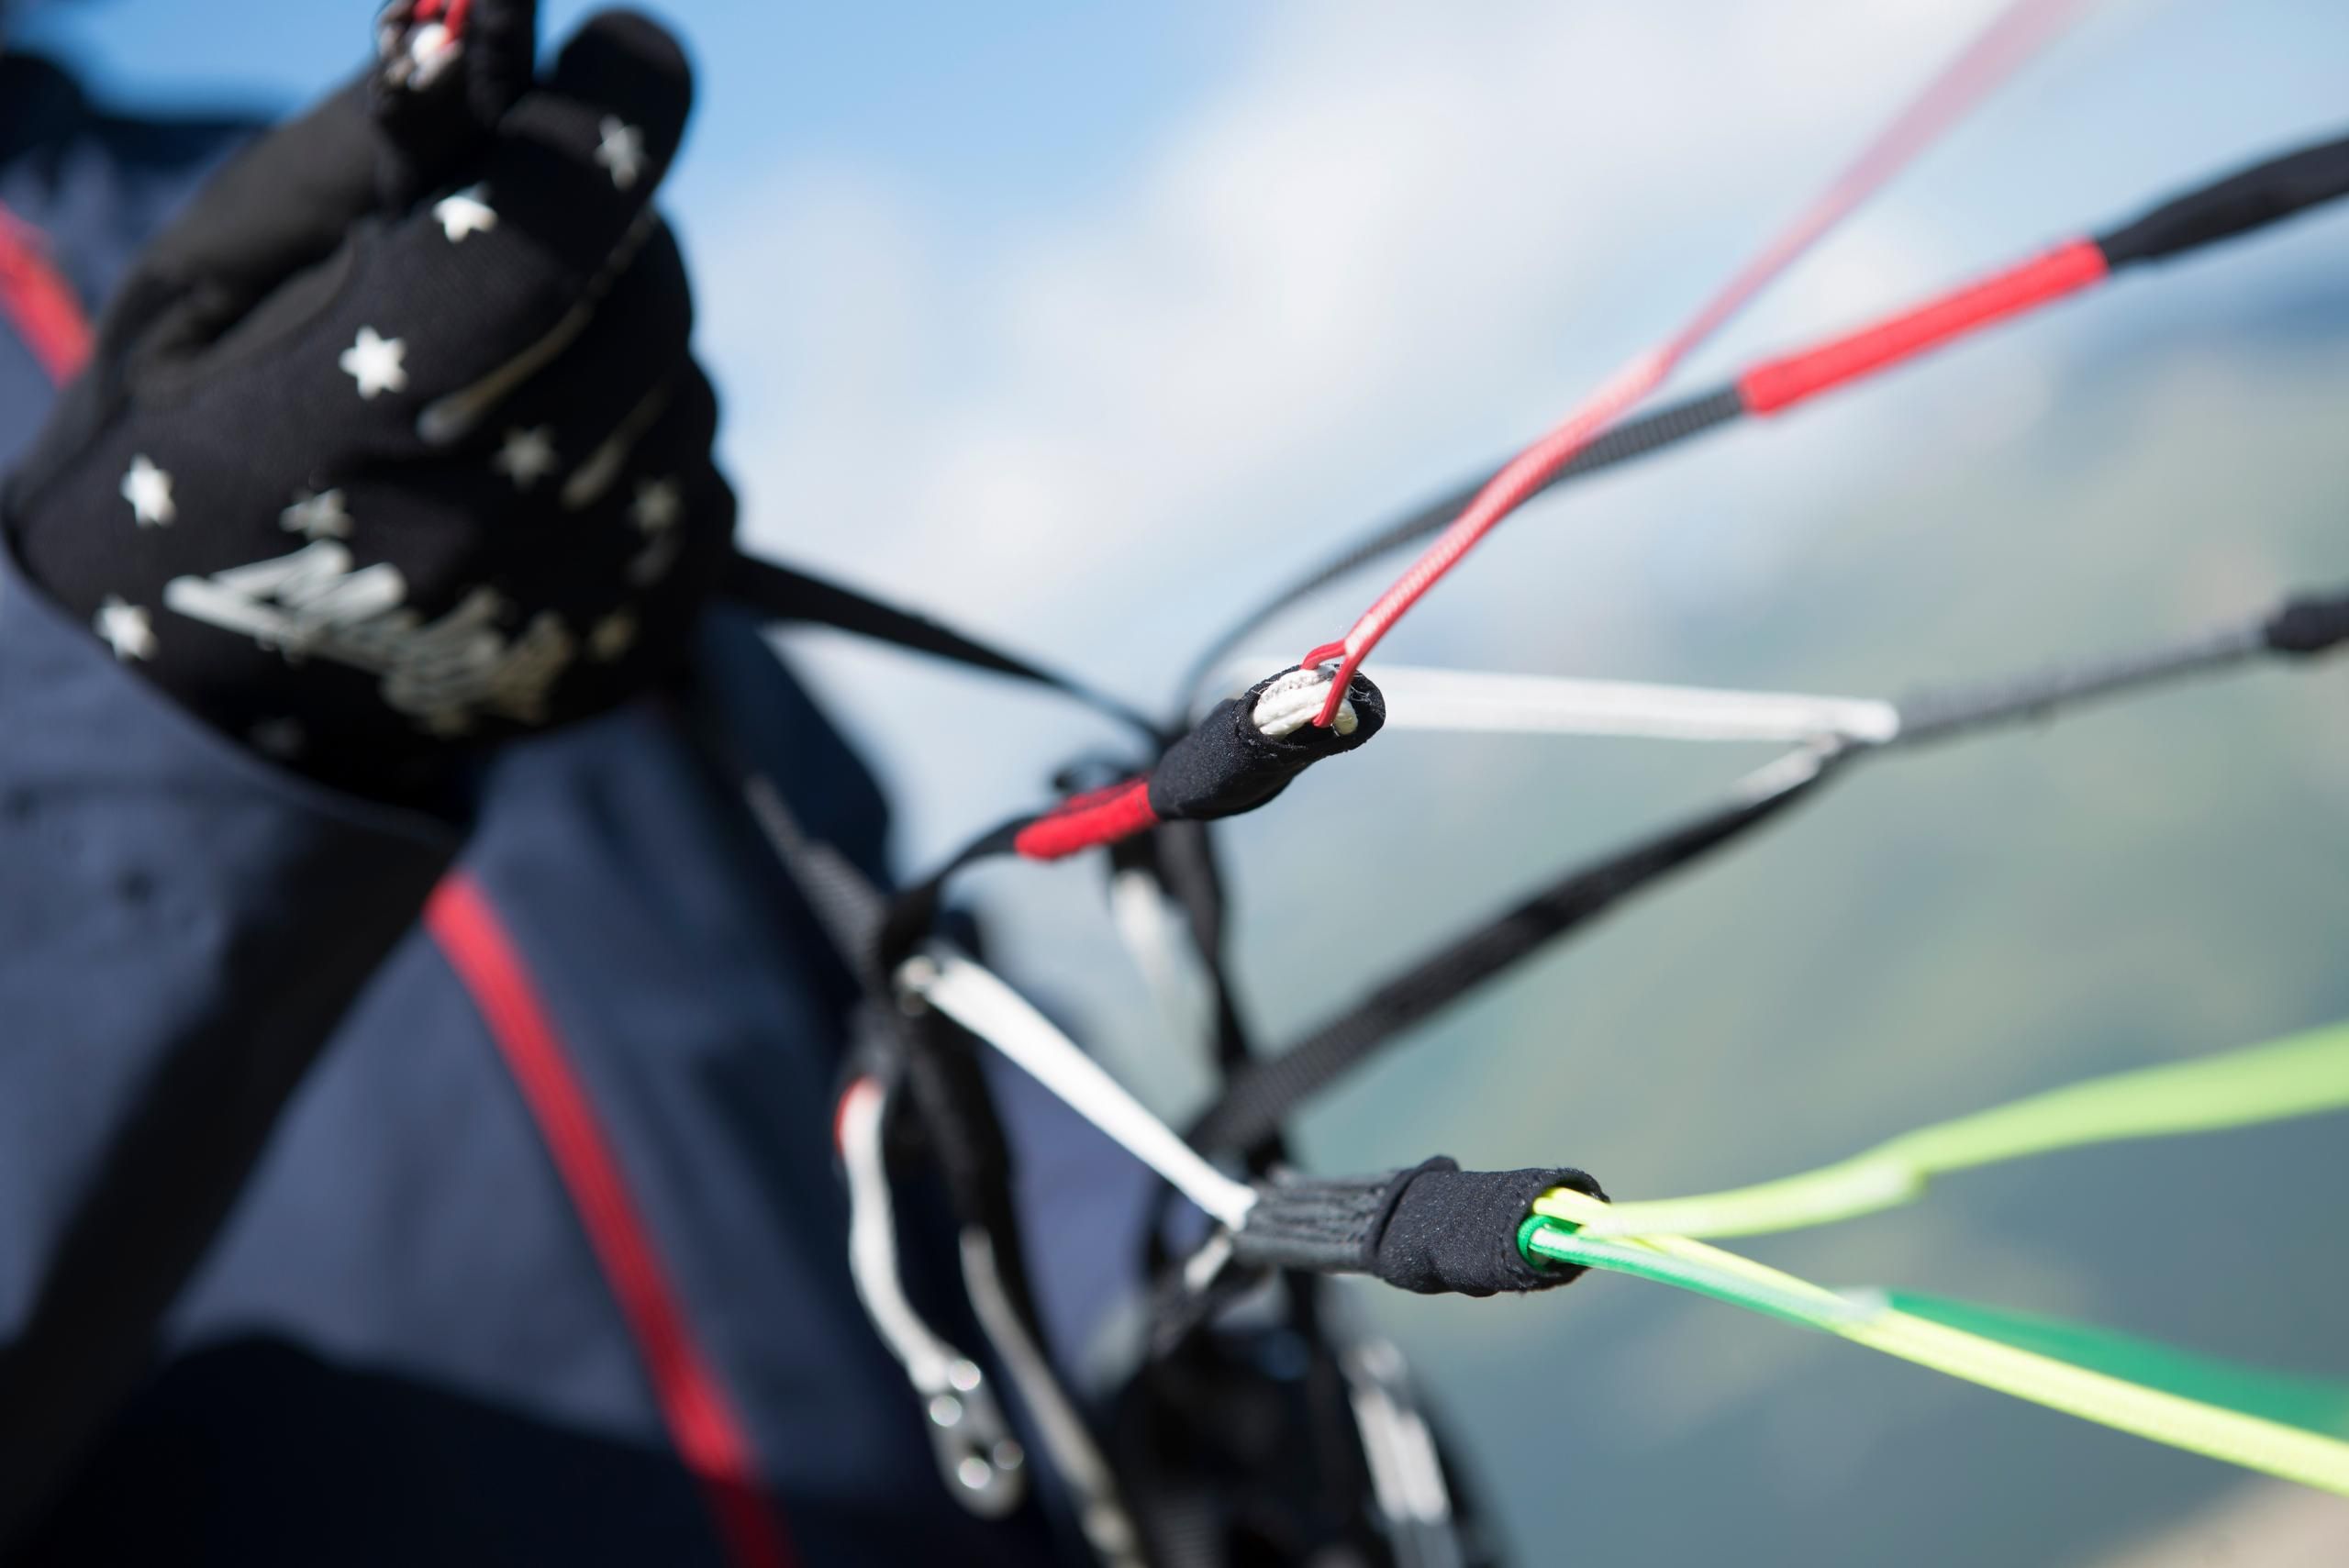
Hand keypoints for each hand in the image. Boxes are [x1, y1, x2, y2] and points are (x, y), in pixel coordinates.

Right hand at [2, 10, 732, 800]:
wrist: (202, 688)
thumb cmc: (184, 436)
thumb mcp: (215, 271)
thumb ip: (364, 148)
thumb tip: (487, 22)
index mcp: (338, 416)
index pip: (537, 241)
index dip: (609, 122)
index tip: (636, 54)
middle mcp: (477, 529)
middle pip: (643, 298)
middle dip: (611, 221)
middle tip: (532, 218)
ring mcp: (567, 604)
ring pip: (685, 386)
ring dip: (625, 335)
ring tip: (510, 365)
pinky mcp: (632, 643)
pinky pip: (704, 481)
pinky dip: (645, 437)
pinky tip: (545, 453)